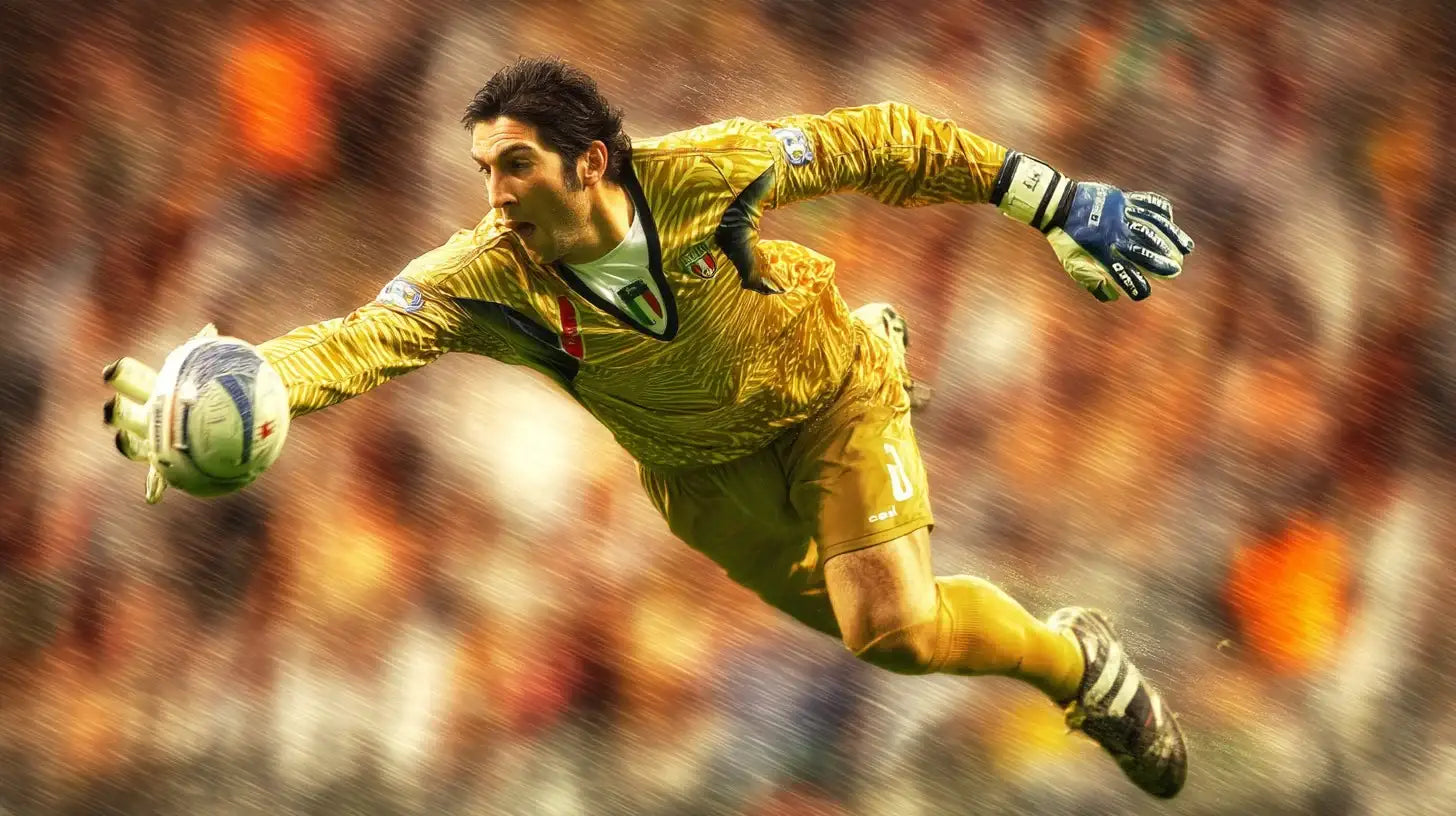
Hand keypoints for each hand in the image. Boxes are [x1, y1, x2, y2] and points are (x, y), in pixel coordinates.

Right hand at [102, 324, 217, 503]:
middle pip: (126, 413)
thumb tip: (210, 327)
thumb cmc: (213, 388)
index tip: (113, 371)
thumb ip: (207, 350)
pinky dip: (155, 486)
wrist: (225, 415)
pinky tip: (153, 497)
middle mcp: (149, 416)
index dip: (121, 375)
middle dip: (117, 412)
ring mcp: (156, 441)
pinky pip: (160, 477)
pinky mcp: (169, 462)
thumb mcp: (211, 369)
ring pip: (135, 445)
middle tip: (113, 409)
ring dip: (127, 444)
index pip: (131, 380)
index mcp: (155, 391)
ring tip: (123, 441)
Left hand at [1047, 185, 1194, 301]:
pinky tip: (1170, 220)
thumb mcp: (1071, 262)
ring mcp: (1121, 214)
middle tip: (1176, 271)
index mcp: (1101, 250)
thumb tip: (1113, 296)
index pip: (1123, 272)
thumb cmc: (1064, 237)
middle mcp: (1115, 233)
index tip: (1144, 293)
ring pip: (1152, 226)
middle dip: (1162, 262)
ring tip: (1186, 249)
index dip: (1135, 285)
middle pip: (1144, 250)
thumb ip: (1090, 280)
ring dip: (1171, 238)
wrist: (1056, 203)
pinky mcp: (1122, 198)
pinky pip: (1147, 202)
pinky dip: (1162, 210)